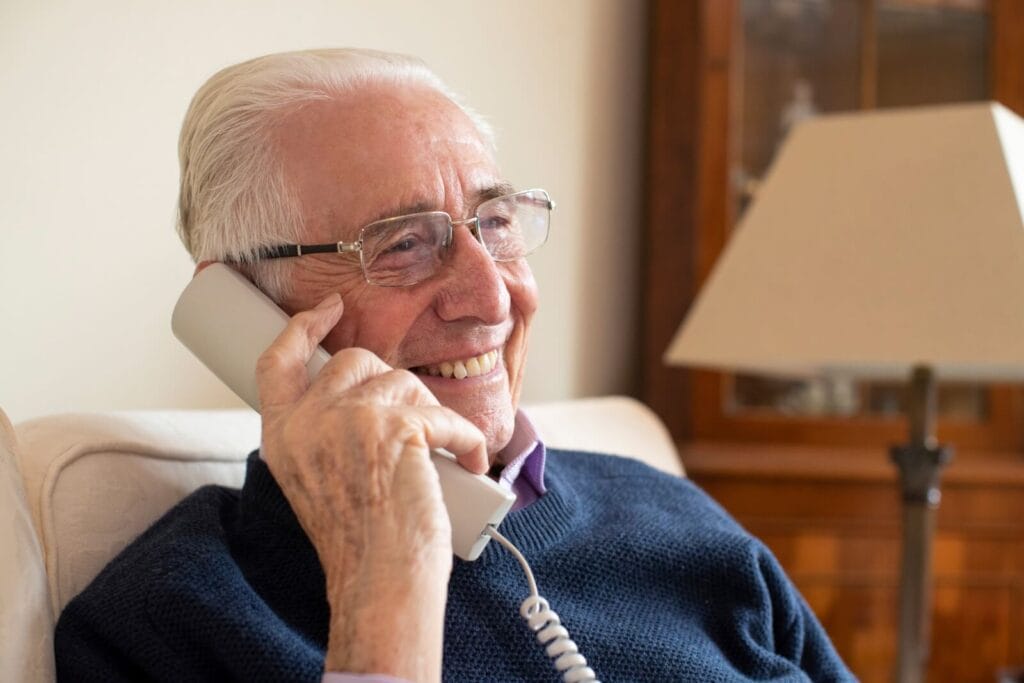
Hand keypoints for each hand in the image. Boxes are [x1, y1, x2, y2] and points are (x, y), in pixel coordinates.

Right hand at [255, 293, 487, 679]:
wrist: (379, 584)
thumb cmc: (358, 543)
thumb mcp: (316, 481)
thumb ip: (322, 436)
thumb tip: (363, 397)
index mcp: (282, 435)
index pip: (277, 362)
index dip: (304, 328)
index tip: (331, 308)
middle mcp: (308, 421)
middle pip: (354, 362)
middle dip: (391, 385)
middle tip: (412, 424)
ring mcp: (351, 420)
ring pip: (403, 382)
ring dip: (431, 415)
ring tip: (440, 455)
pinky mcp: (398, 427)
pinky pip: (445, 415)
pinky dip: (465, 440)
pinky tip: (468, 461)